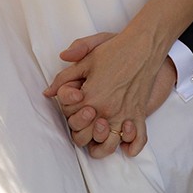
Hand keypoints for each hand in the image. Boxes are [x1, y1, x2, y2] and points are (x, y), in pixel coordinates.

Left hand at [44, 32, 175, 157]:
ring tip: (101, 135)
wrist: (144, 46)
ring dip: (103, 145)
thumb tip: (47, 92)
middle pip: (87, 137)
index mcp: (90, 97)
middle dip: (82, 133)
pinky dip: (132, 146)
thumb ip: (63, 78)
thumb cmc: (114, 50)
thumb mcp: (85, 59)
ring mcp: (124, 115)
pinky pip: (137, 139)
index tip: (75, 104)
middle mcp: (107, 110)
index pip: (71, 119)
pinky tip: (125, 144)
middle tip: (86, 120)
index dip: (69, 114)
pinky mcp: (139, 114)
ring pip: (110, 145)